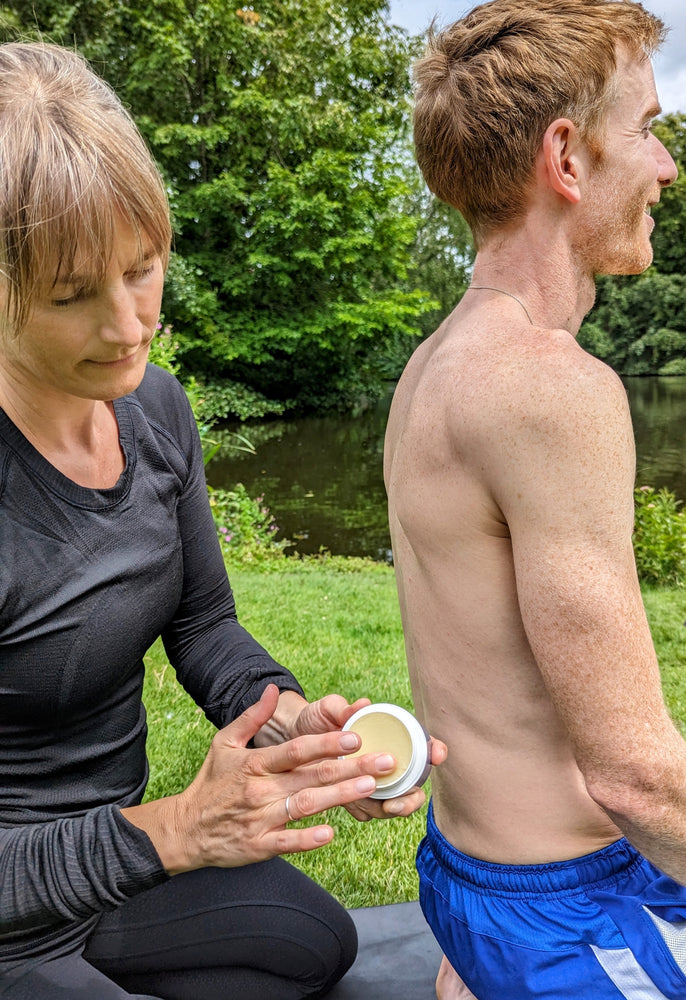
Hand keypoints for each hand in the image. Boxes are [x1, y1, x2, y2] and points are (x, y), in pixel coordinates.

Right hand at [141, 685, 397, 872]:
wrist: (185, 830)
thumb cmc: (210, 783)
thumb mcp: (224, 743)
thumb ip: (251, 717)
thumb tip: (271, 690)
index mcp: (255, 763)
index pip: (296, 749)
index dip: (327, 742)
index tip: (356, 735)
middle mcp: (260, 790)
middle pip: (311, 776)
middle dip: (350, 767)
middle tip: (384, 761)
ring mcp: (260, 818)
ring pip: (306, 805)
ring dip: (339, 796)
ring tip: (369, 788)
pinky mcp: (259, 845)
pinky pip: (287, 841)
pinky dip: (308, 838)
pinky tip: (331, 832)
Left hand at [291, 693, 447, 821]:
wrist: (292, 737)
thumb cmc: (316, 718)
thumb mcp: (327, 709)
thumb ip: (342, 708)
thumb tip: (362, 705)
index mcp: (388, 736)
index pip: (422, 745)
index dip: (434, 750)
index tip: (437, 754)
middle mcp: (386, 762)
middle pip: (414, 785)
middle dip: (413, 797)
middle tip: (400, 800)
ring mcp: (374, 783)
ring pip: (394, 803)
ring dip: (393, 808)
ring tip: (384, 807)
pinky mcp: (357, 798)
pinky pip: (369, 811)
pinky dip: (367, 810)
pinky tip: (355, 806)